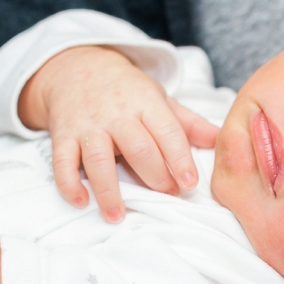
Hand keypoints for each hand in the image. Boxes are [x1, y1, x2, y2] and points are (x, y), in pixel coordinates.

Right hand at [17, 45, 219, 220]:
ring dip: (107, 189)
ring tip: (117, 215)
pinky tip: (81, 201)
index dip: (179, 158)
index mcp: (145, 104)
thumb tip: (220, 141)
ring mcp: (88, 126)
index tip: (190, 183)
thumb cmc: (126, 91)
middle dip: (154, 176)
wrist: (76, 68)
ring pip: (98, 158)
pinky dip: (69, 183)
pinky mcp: (64, 136)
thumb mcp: (158, 99)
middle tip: (167, 196)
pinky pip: (63, 161)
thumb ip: (188, 123)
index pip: (167, 131)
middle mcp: (116, 115)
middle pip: (138, 148)